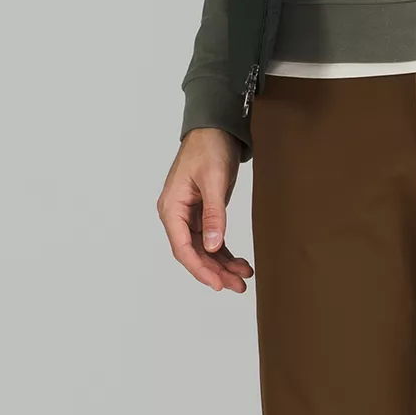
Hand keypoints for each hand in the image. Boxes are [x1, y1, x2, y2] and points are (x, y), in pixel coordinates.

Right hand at [158, 127, 254, 292]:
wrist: (215, 129)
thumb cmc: (209, 148)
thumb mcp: (213, 180)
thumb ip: (214, 214)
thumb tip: (214, 245)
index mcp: (171, 208)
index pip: (183, 248)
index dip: (200, 269)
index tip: (217, 284)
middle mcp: (176, 215)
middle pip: (194, 252)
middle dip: (215, 271)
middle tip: (238, 286)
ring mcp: (189, 215)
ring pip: (205, 249)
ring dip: (222, 264)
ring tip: (244, 278)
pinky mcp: (202, 213)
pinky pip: (212, 239)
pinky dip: (225, 252)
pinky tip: (240, 263)